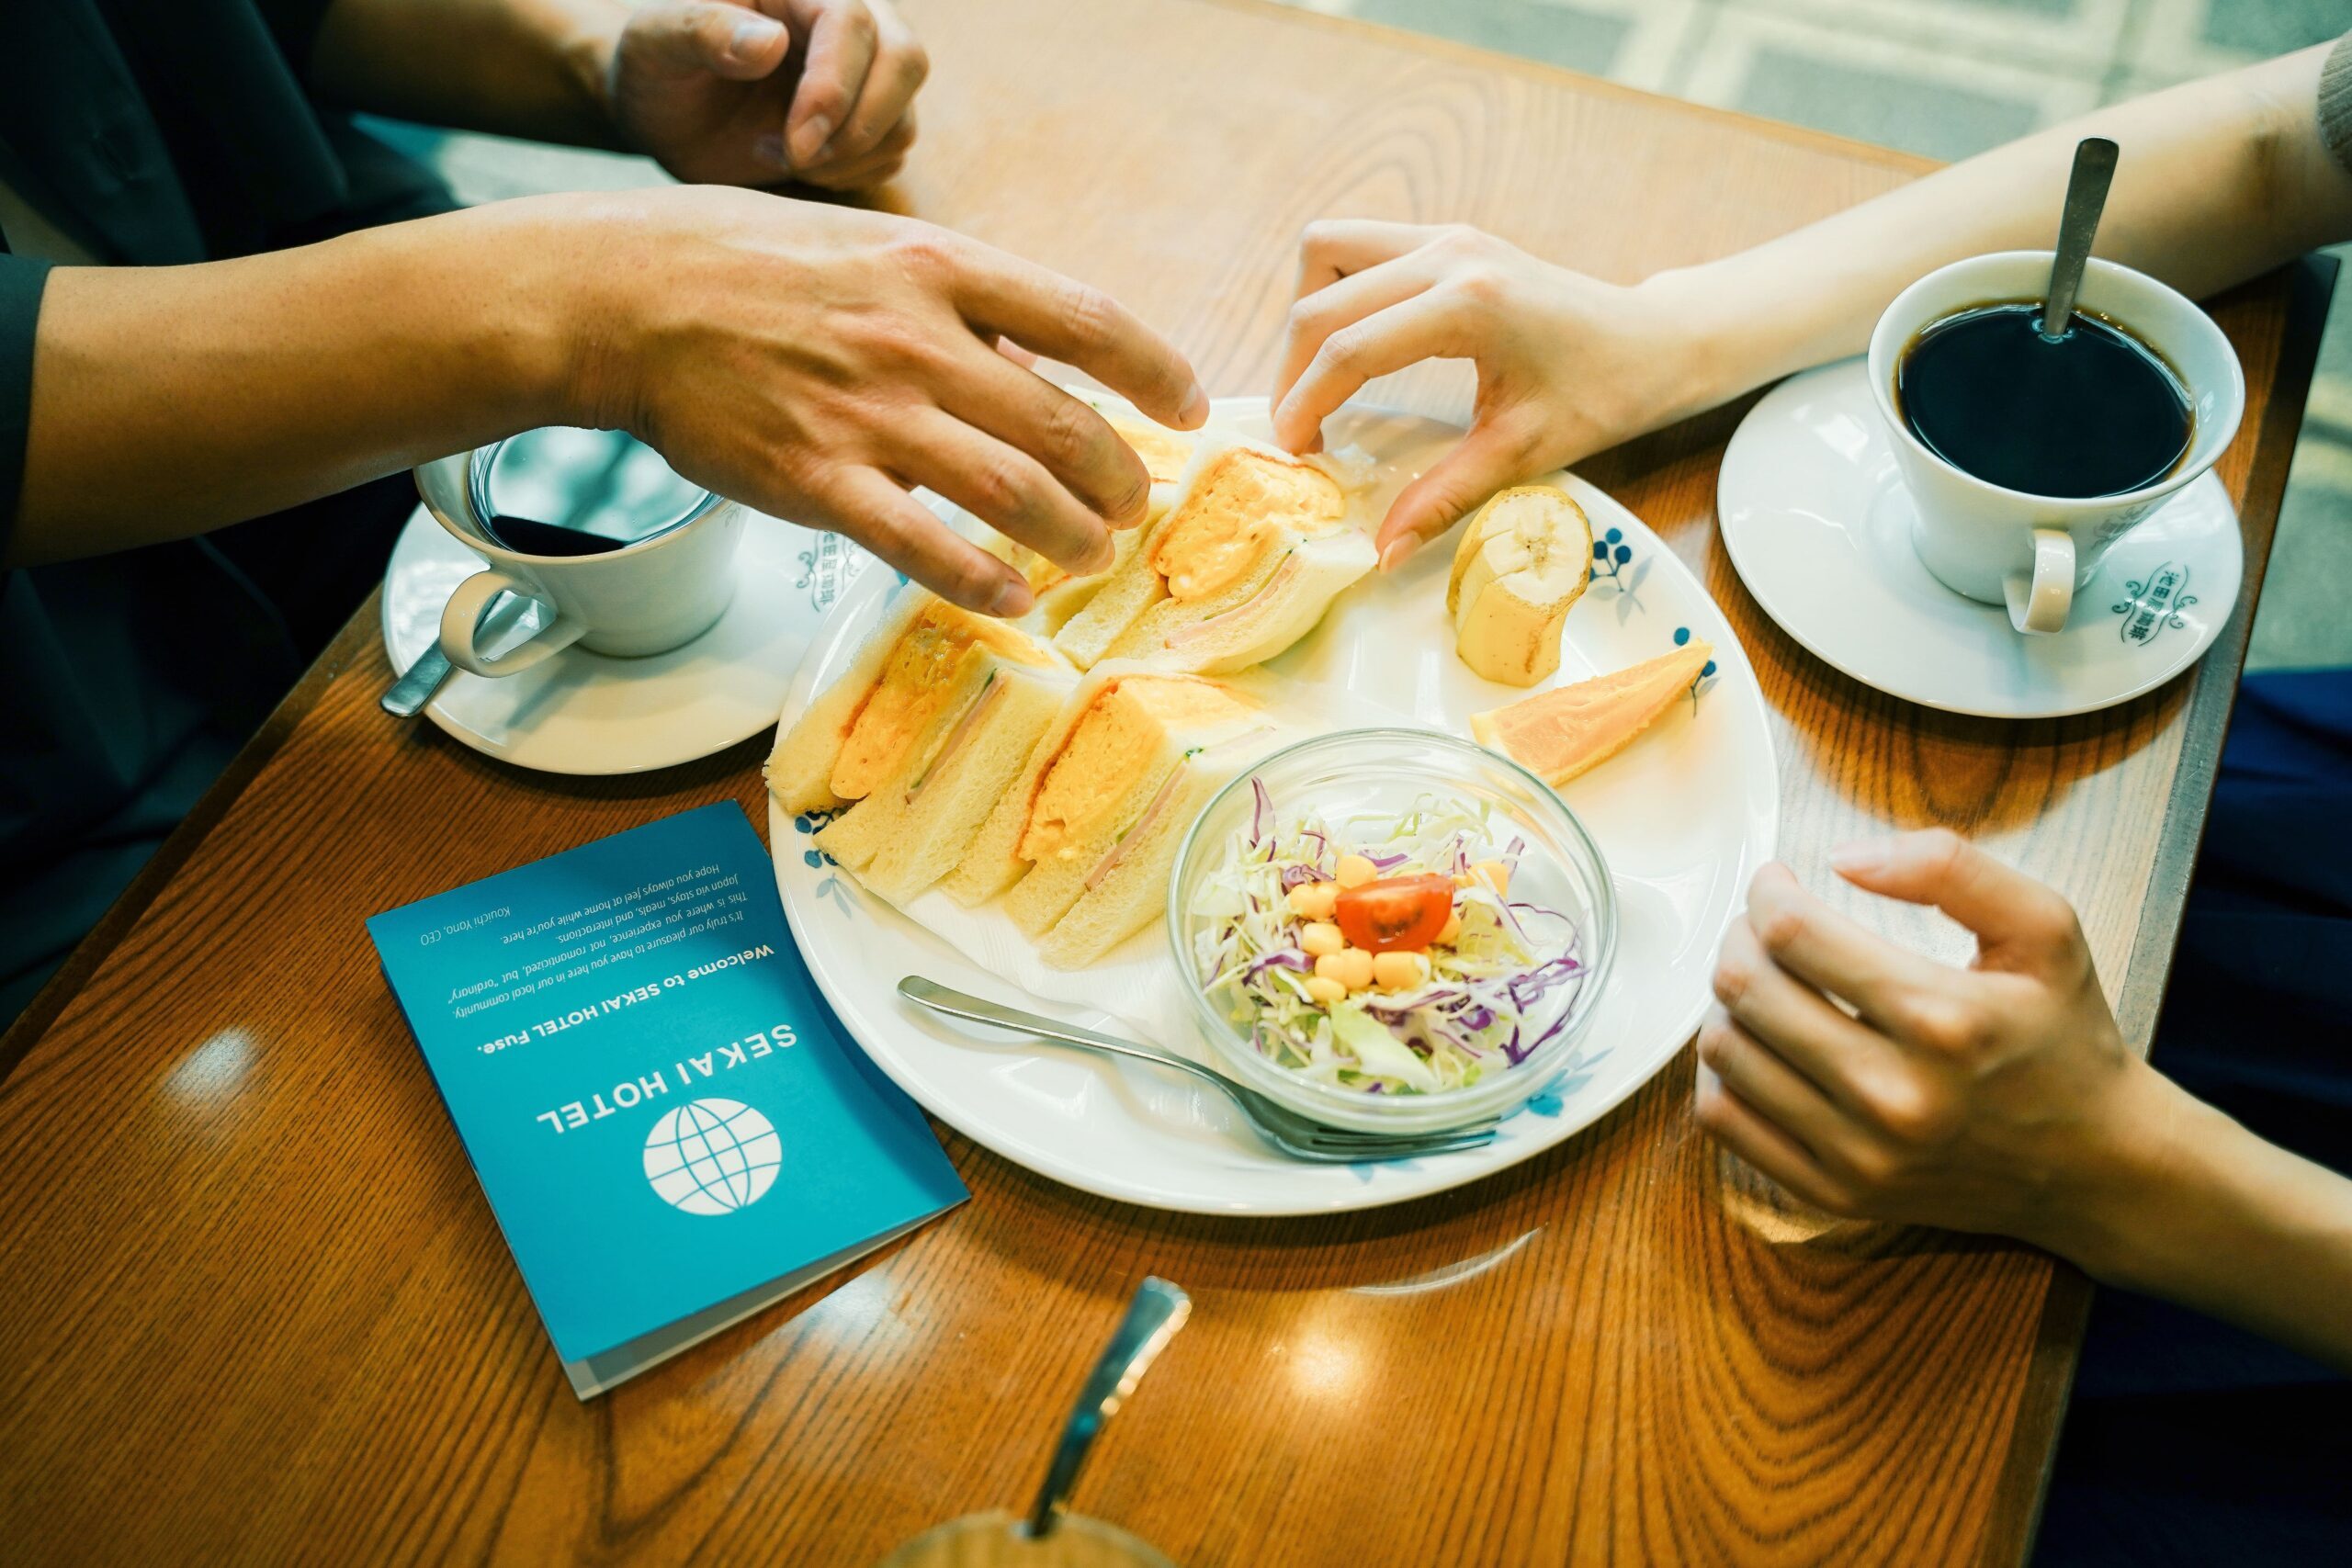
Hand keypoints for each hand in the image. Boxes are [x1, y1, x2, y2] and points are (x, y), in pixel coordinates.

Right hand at [566, 188, 1207, 614]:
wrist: (627, 296)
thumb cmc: (752, 266)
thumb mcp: (874, 245)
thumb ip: (962, 302)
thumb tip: (1046, 359)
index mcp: (941, 266)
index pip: (1088, 320)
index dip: (1157, 371)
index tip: (1190, 409)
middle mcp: (915, 337)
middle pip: (1064, 422)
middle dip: (1119, 478)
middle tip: (1133, 508)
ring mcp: (865, 412)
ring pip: (1009, 488)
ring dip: (1070, 534)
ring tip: (1091, 555)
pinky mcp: (814, 478)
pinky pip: (920, 543)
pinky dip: (981, 579)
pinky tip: (1014, 598)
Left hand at [607, 1, 925, 189]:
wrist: (664, 113)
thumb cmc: (654, 69)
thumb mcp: (653, 44)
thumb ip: (700, 30)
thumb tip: (770, 44)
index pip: (852, 21)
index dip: (834, 86)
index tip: (797, 142)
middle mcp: (845, 18)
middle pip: (906, 60)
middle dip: (859, 126)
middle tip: (797, 158)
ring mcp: (864, 70)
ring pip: (903, 116)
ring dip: (847, 156)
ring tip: (776, 154)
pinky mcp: (868, 118)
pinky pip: (892, 153)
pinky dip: (849, 174)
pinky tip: (793, 164)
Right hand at [1271, 222, 1701, 568]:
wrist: (1656, 341)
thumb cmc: (1605, 393)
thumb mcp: (1524, 450)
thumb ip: (1445, 497)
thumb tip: (1383, 552)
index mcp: (1470, 303)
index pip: (1351, 348)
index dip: (1307, 403)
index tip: (1292, 452)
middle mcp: (1449, 254)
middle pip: (1324, 299)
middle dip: (1293, 368)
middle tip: (1298, 432)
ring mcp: (1446, 236)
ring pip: (1329, 249)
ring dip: (1307, 314)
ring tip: (1315, 381)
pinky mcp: (1448, 237)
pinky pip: (1359, 246)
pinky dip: (1337, 292)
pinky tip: (1349, 347)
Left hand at [1692, 830, 2173, 1261]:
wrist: (2098, 1166)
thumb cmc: (2065, 1037)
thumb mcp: (2043, 929)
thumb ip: (1950, 869)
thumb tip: (1843, 858)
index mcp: (1940, 1016)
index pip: (1792, 933)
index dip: (1767, 892)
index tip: (1776, 882)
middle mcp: (1893, 1093)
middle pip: (1746, 989)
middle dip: (1739, 936)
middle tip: (1760, 925)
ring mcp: (1859, 1154)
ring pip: (1725, 1053)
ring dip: (1727, 1002)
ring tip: (1762, 980)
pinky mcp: (1835, 1193)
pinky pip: (1726, 1122)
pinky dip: (1722, 1073)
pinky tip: (1759, 1044)